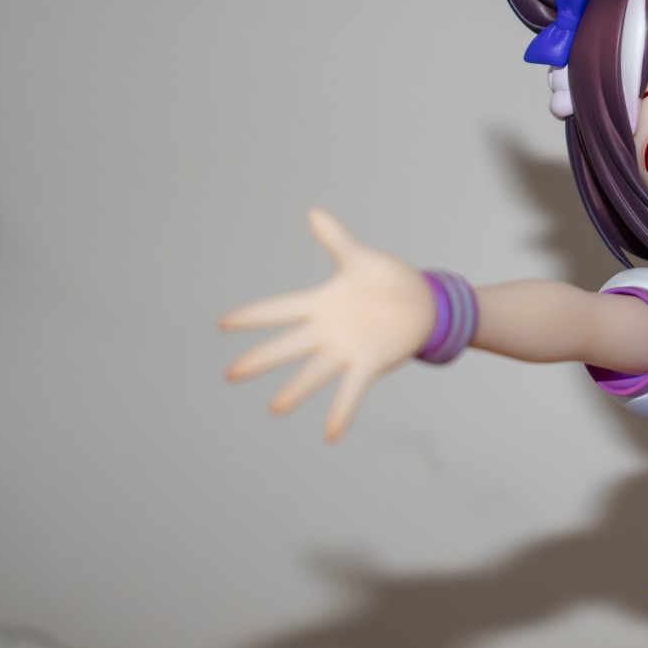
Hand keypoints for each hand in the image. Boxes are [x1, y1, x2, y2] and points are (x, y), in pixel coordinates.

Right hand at [221, 208, 434, 441]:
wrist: (423, 303)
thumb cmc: (388, 279)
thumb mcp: (361, 258)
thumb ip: (336, 240)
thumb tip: (313, 212)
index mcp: (322, 302)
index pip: (280, 309)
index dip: (253, 316)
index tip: (223, 323)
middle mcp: (328, 330)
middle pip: (288, 345)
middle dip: (261, 359)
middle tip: (230, 373)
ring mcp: (346, 349)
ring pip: (314, 372)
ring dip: (296, 390)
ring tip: (274, 409)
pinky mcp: (369, 364)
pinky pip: (351, 392)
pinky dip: (341, 412)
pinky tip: (329, 436)